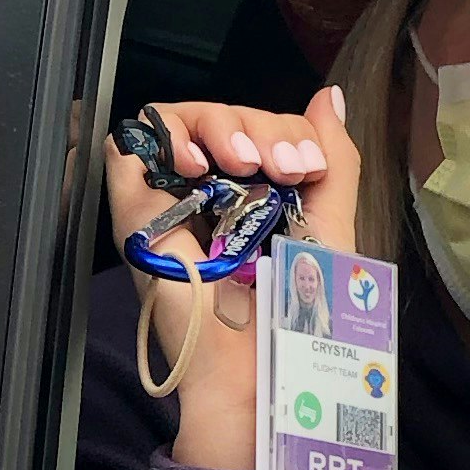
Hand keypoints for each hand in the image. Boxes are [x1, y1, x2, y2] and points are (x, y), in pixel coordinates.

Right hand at [102, 90, 357, 469]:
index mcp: (254, 198)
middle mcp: (210, 196)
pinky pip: (135, 143)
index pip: (261, 129)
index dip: (286, 133)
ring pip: (182, 119)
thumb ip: (334, 164)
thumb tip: (327, 97)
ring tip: (240, 163)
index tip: (306, 170)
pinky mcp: (137, 215)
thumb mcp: (330, 230)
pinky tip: (198, 164)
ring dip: (219, 125)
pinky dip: (167, 135)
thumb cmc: (295, 320)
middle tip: (283, 170)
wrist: (257, 372)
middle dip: (261, 128)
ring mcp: (171, 203)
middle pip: (225, 117)